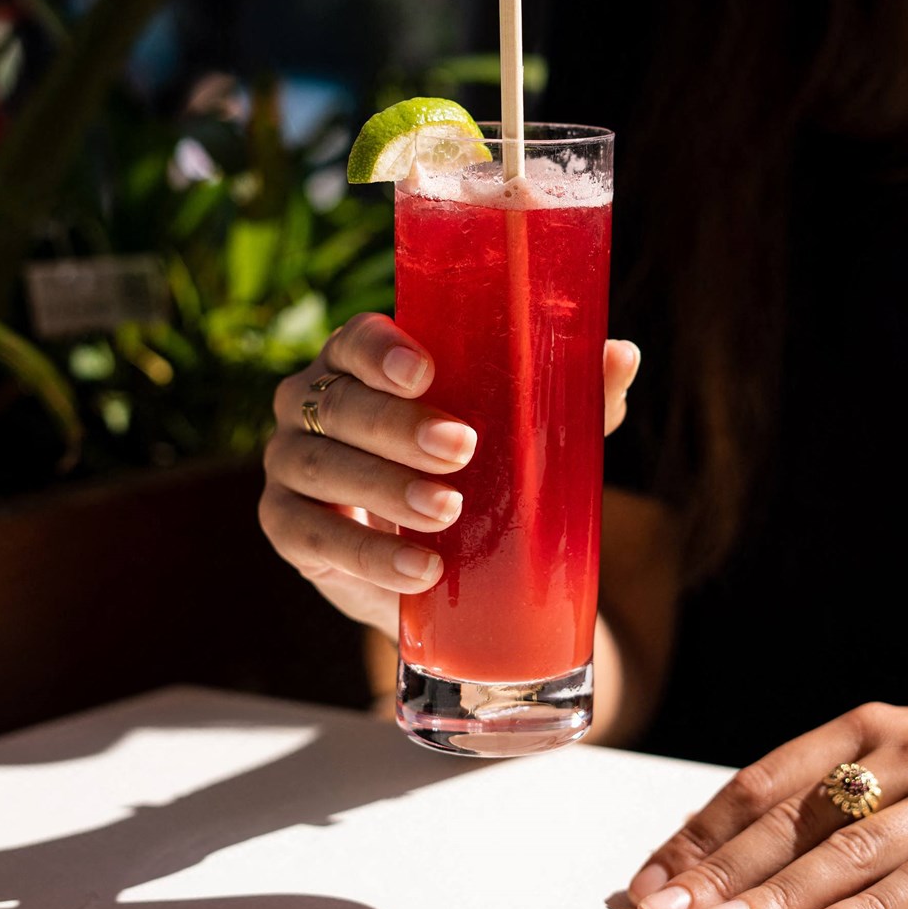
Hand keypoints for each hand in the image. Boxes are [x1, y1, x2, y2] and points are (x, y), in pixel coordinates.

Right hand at [259, 312, 639, 642]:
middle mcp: (312, 400)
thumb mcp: (527, 433)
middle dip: (398, 426)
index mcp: (361, 361)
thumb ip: (571, 396)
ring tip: (447, 513)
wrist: (439, 565)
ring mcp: (290, 462)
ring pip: (320, 464)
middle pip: (340, 402)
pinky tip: (419, 570)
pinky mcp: (285, 525)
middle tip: (461, 449)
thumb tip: (622, 355)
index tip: (428, 373)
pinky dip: (366, 554)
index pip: (356, 338)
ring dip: (384, 488)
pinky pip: (310, 534)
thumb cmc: (476, 470)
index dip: (383, 351)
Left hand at [628, 702, 907, 908]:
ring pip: (844, 853)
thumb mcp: (905, 759)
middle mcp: (900, 752)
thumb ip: (835, 792)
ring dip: (772, 897)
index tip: (652, 878)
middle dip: (716, 871)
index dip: (700, 833)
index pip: (761, 783)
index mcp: (864, 729)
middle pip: (789, 819)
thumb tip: (735, 845)